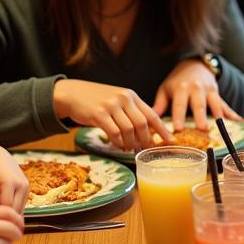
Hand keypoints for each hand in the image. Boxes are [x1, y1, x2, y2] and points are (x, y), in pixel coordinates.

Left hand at [0, 146, 28, 212]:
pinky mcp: (27, 188)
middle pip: (15, 211)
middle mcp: (22, 185)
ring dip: (8, 212)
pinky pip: (20, 205)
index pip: (6, 208)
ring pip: (19, 210)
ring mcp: (26, 187)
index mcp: (9, 182)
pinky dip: (11, 208)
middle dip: (3, 216)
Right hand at [53, 79, 170, 151]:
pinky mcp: (98, 114)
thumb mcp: (117, 100)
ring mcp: (111, 105)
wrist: (72, 93)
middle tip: (144, 150)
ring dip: (131, 143)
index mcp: (131, 96)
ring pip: (129, 130)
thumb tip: (147, 133)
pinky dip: (118, 142)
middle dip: (145, 140)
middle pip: (142, 124)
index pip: (152, 114)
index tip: (171, 141)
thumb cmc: (96, 100)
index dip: (163, 130)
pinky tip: (118, 145)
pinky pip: (114, 133)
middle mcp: (124, 98)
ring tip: (130, 148)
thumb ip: (131, 111)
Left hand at [152, 59, 236, 131]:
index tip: (178, 128)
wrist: (195, 64)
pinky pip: (225, 104)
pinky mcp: (217, 93)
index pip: (179, 105)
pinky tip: (238, 120)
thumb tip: (149, 121)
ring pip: (214, 104)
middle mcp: (196, 89)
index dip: (179, 116)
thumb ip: (159, 105)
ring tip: (219, 127)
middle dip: (201, 117)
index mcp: (181, 89)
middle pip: (199, 105)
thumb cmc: (177, 81)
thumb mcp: (166, 89)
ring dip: (217, 116)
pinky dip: (231, 112)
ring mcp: (208, 91)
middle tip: (202, 129)